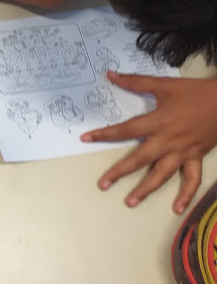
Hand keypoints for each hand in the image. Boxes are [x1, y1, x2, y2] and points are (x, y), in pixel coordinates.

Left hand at [82, 72, 216, 213]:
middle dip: (120, 172)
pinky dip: (186, 195)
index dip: (104, 134)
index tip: (86, 139)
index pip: (126, 130)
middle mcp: (168, 140)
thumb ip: (135, 81)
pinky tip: (177, 208)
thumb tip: (110, 75)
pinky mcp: (197, 157)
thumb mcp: (164, 84)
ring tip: (130, 202)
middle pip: (140, 159)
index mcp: (158, 122)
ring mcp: (183, 151)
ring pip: (162, 174)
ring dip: (146, 189)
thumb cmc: (195, 92)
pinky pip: (192, 179)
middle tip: (103, 184)